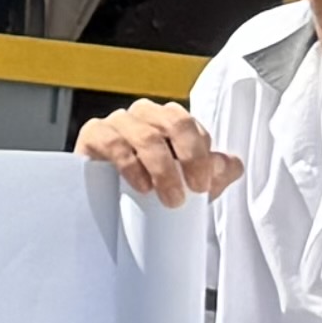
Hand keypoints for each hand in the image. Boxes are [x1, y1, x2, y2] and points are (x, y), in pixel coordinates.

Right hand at [78, 99, 240, 206]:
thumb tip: (227, 164)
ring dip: (163, 168)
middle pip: (174, 121)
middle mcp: (146, 115)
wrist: (112, 207)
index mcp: (171, 120)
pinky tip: (141, 186)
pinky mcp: (94, 134)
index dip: (201, 155)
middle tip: (194, 190)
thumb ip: (215, 173)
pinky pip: (114, 142)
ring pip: (146, 135)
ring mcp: (118, 122)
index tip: (202, 186)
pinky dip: (132, 165)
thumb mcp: (189, 185)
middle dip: (190, 157)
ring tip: (170, 198)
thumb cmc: (154, 187)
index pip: (192, 125)